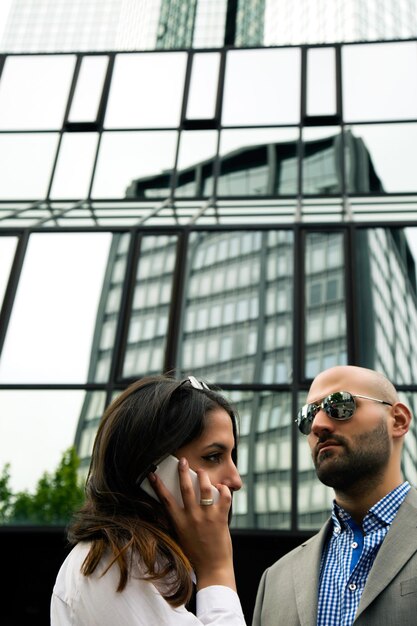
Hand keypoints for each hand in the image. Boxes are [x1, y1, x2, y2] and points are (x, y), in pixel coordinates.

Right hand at [148, 457, 236, 590]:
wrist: (212, 568)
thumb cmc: (196, 553)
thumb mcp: (181, 536)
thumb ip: (180, 519)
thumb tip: (178, 502)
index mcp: (179, 522)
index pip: (165, 500)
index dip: (158, 485)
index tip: (152, 474)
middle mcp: (191, 517)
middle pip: (185, 488)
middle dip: (183, 472)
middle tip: (182, 460)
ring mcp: (206, 517)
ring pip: (204, 489)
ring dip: (203, 477)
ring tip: (202, 472)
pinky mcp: (220, 518)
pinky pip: (223, 497)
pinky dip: (223, 489)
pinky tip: (221, 488)